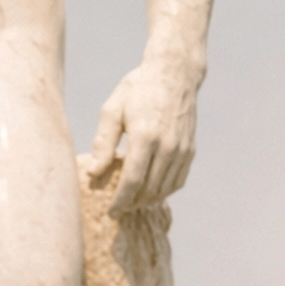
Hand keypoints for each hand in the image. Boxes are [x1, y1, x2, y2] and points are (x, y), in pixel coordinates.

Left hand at [90, 59, 199, 211]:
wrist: (174, 74)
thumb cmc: (138, 89)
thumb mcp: (112, 110)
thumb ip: (103, 144)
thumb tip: (94, 174)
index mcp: (145, 136)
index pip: (133, 181)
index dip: (121, 200)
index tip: (111, 211)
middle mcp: (168, 146)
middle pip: (149, 190)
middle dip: (132, 204)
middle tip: (117, 210)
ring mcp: (182, 149)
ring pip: (165, 189)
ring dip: (147, 200)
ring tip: (131, 202)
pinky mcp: (190, 150)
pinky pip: (178, 181)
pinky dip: (164, 192)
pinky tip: (150, 192)